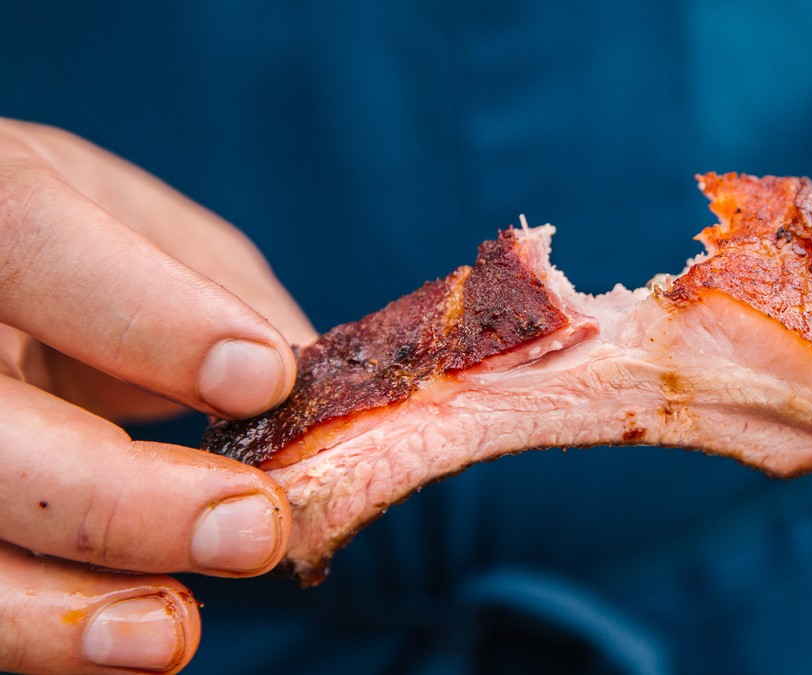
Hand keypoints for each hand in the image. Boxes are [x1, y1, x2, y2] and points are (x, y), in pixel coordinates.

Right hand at [0, 120, 316, 673]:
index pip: (33, 241)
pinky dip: (50, 630)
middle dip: (118, 497)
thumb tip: (323, 393)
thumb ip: (222, 295)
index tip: (266, 378)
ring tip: (172, 632)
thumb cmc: (76, 242)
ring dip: (61, 606)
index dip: (148, 316)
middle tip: (255, 527)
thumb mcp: (145, 231)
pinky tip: (131, 637)